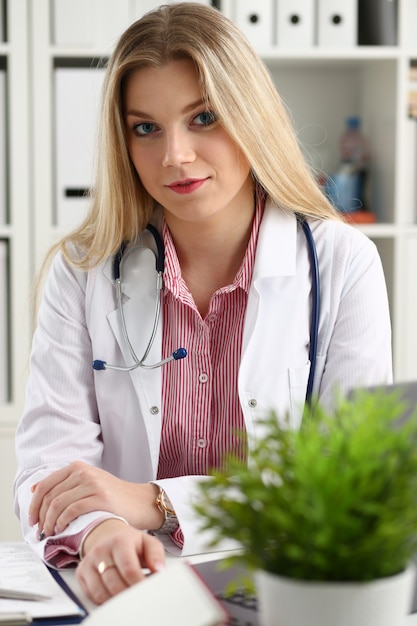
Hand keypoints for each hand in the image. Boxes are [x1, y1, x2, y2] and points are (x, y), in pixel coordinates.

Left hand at [28, 461, 162, 538]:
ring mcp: (92, 484)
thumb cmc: (113, 496)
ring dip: (49, 522)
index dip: (33, 505)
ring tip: (50, 533)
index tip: (32, 520)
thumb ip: (65, 484)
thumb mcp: (88, 482)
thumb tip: (34, 489)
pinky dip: (62, 522)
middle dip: (40, 517)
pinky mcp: (101, 498)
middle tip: (40, 531)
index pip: (45, 485)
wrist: (140, 501)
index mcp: (77, 467)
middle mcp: (83, 472)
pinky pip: (72, 510)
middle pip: (49, 496)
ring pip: (58, 504)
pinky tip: (63, 529)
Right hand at [76, 518, 164, 604]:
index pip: (129, 569)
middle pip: (114, 583)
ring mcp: (89, 561)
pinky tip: (113, 594)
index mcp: (120, 541)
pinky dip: (103, 600)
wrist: (109, 535)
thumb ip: (156, 556)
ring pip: (100, 592)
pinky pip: (90, 595)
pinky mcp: (81, 572)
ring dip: (115, 599)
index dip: (138, 584)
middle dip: (127, 594)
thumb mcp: (148, 542)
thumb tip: (159, 571)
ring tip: (126, 595)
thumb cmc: (131, 543)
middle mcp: (101, 549)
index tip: (146, 592)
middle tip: (137, 597)